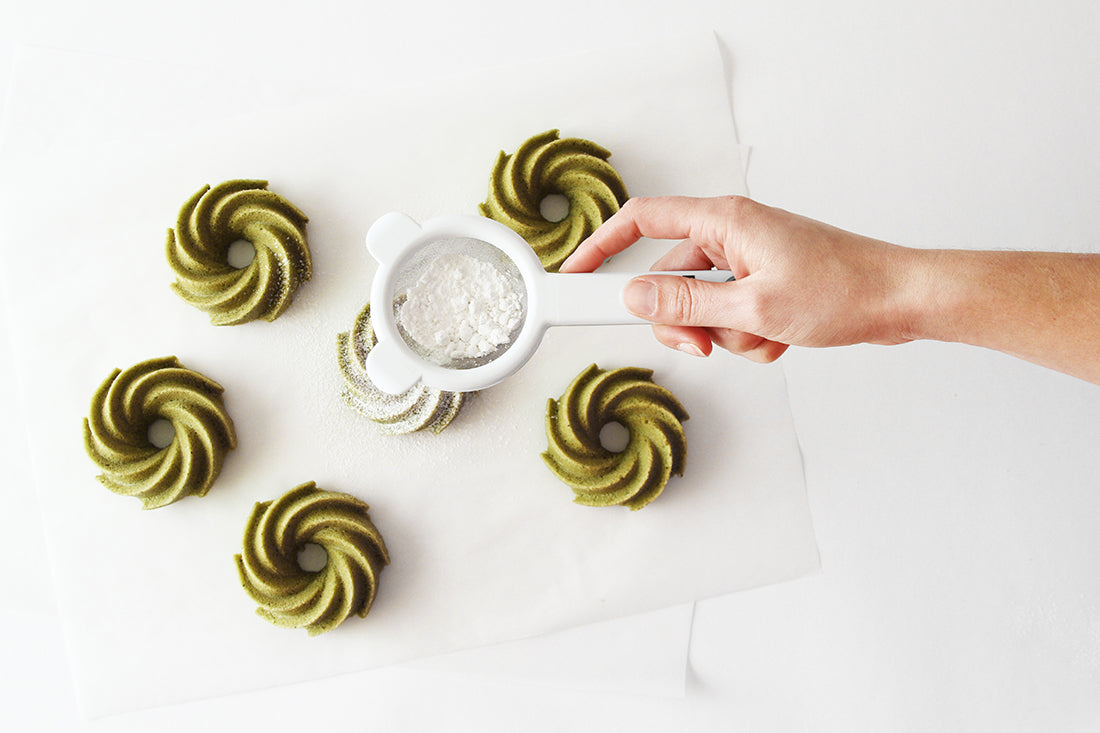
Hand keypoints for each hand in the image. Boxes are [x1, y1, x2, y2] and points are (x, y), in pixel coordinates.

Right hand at [560, 196, 920, 362]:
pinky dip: (747, 336)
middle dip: (682, 320)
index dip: (602, 246)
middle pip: (669, 278)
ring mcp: (748, 260)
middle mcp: (731, 235)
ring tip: (764, 335)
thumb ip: (686, 304)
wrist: (901, 300)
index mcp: (724, 222)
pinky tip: (780, 337)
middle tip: (700, 343)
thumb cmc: (844, 289)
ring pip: (701, 306)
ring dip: (724, 334)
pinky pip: (730, 317)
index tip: (576, 275)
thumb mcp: (752, 306)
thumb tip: (634, 296)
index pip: (641, 221)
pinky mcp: (764, 283)